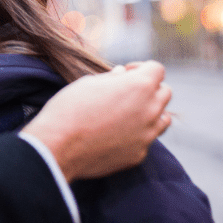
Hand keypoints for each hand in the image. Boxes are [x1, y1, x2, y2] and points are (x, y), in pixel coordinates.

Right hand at [20, 61, 170, 181]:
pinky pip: (146, 139)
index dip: (141, 67)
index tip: (126, 72)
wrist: (57, 146)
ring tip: (127, 113)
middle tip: (126, 92)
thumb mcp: (88, 83)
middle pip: (165, 92)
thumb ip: (112, 78)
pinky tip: (115, 134)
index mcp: (139, 86)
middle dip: (149, 88)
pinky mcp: (139, 154)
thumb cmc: (69, 108)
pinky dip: (137, 134)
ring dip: (151, 112)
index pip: (157, 69)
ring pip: (163, 118)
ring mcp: (147, 134)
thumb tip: (122, 74)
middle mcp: (150, 109)